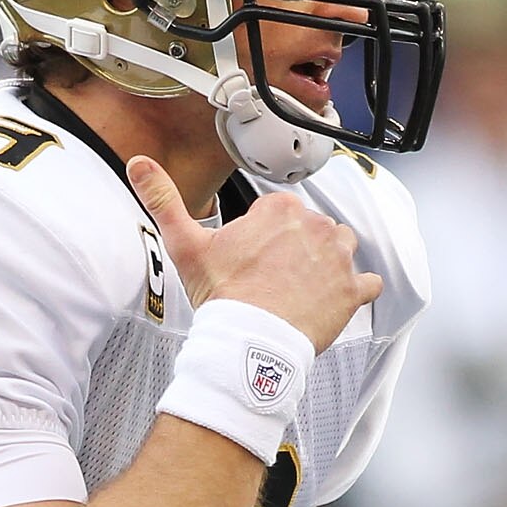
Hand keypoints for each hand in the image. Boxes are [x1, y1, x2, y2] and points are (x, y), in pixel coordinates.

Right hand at [131, 154, 379, 351]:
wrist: (250, 342)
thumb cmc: (223, 297)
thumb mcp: (186, 244)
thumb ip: (163, 199)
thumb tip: (139, 164)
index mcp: (280, 209)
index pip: (279, 211)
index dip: (265, 234)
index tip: (254, 255)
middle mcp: (315, 226)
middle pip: (310, 228)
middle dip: (296, 248)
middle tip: (273, 276)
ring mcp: (338, 258)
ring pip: (341, 248)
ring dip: (328, 262)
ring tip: (302, 286)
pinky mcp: (353, 290)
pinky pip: (367, 283)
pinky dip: (357, 290)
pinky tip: (337, 299)